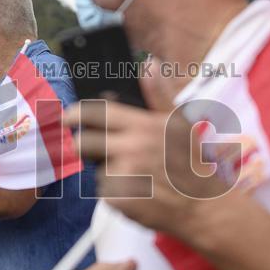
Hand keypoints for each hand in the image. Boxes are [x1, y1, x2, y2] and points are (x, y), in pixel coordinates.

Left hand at [64, 100, 231, 235]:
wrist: (202, 207)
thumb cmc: (192, 162)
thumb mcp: (180, 123)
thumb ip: (158, 94)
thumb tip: (148, 62)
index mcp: (143, 126)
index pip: (96, 113)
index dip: (76, 114)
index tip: (68, 116)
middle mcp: (130, 150)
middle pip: (84, 143)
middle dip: (84, 145)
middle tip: (96, 149)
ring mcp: (123, 177)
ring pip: (97, 169)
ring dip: (108, 171)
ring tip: (136, 174)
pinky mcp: (119, 201)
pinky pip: (105, 191)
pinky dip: (116, 191)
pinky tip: (138, 190)